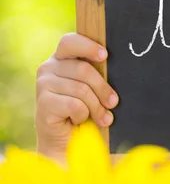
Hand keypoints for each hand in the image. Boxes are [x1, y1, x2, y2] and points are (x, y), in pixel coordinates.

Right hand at [35, 33, 118, 158]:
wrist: (66, 142)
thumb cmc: (83, 111)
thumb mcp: (91, 88)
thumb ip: (96, 74)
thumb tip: (113, 67)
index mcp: (61, 58)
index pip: (70, 42)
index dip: (88, 47)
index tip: (105, 55)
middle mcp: (48, 68)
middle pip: (84, 69)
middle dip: (103, 89)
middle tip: (113, 103)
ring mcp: (43, 84)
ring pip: (82, 90)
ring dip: (96, 107)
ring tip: (102, 118)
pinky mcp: (43, 103)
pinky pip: (74, 105)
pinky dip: (82, 116)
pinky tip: (78, 120)